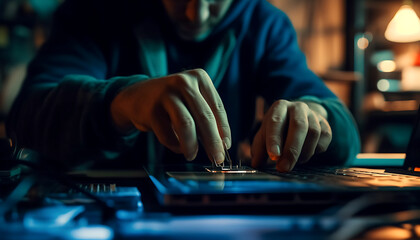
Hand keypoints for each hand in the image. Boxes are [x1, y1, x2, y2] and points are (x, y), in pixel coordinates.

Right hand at [110, 69, 230, 163]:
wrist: (136, 96)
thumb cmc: (172, 101)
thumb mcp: (192, 101)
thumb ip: (207, 117)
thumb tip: (222, 145)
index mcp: (199, 77)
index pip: (217, 107)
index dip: (224, 130)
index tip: (226, 146)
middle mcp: (183, 82)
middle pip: (205, 117)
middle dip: (213, 141)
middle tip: (217, 158)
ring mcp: (166, 94)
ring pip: (186, 125)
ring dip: (192, 145)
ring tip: (192, 155)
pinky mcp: (152, 109)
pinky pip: (168, 134)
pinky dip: (174, 145)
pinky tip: (177, 146)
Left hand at [251, 100, 331, 171]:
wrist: (301, 117)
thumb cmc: (278, 129)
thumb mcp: (264, 135)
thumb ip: (259, 149)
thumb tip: (256, 164)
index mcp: (279, 107)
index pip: (276, 121)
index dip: (274, 139)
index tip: (274, 156)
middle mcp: (298, 108)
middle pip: (299, 126)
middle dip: (291, 150)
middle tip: (284, 168)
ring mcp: (313, 115)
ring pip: (313, 133)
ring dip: (303, 152)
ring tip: (294, 162)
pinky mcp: (326, 125)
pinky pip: (324, 138)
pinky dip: (315, 150)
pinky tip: (305, 155)